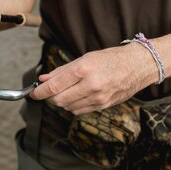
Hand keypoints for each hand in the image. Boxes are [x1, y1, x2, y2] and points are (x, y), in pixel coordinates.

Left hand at [30, 44, 155, 114]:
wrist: (138, 65)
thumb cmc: (111, 58)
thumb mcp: (84, 59)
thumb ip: (62, 71)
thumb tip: (43, 79)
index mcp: (83, 70)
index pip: (53, 87)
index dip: (39, 92)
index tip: (33, 93)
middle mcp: (90, 86)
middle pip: (58, 100)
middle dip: (49, 97)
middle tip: (47, 91)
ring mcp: (98, 98)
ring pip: (68, 107)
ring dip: (61, 101)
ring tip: (65, 90)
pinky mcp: (103, 106)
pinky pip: (80, 111)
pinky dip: (72, 105)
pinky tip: (76, 96)